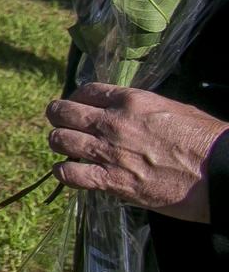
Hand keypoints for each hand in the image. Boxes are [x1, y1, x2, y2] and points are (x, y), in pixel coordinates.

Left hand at [48, 82, 222, 221]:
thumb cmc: (206, 140)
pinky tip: (71, 174)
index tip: (78, 108)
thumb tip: (128, 112)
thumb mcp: (173, 109)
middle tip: (65, 127)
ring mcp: (109, 151)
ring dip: (60, 145)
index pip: (86, 90)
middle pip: (61, 112)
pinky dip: (64, 173)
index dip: (76, 99)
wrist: (220, 172)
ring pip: (59, 140)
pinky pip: (69, 174)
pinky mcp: (111, 181)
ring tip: (68, 151)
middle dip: (59, 118)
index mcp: (130, 100)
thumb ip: (142, 108)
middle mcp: (112, 122)